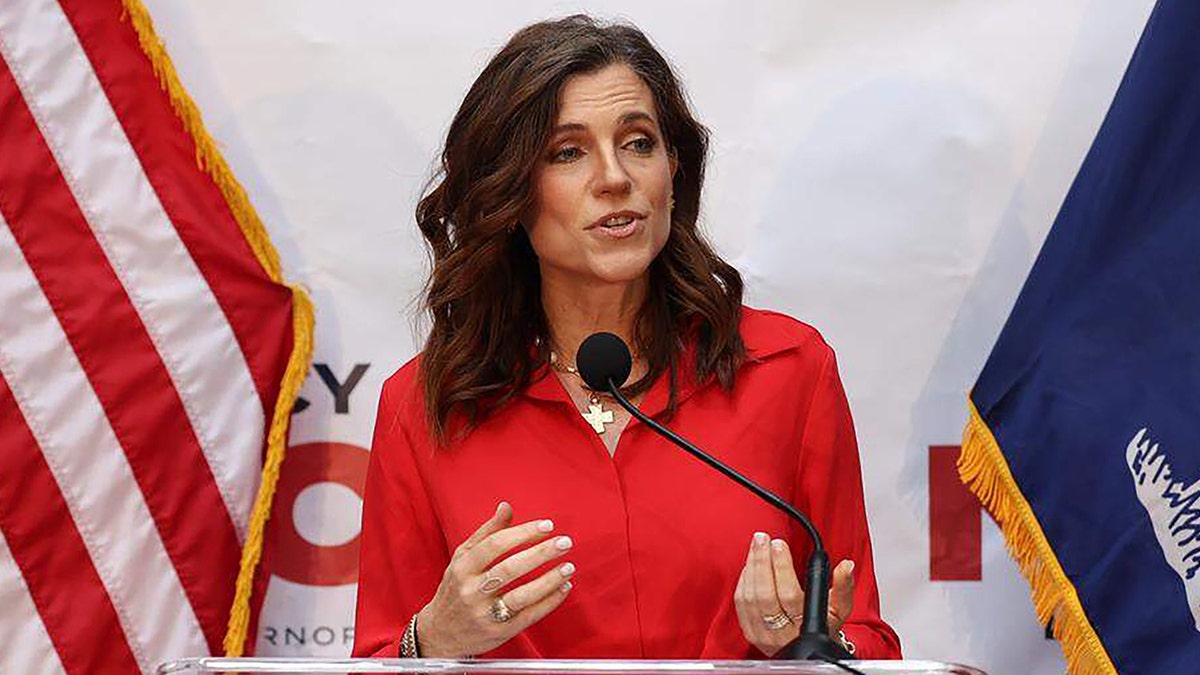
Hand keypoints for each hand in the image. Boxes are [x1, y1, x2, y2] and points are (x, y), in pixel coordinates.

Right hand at [416, 502, 574, 656]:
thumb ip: (486, 532)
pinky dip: (549, 602)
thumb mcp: (462, 557)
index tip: (547, 526)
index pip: (495, 545)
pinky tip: (564, 587)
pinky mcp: (499, 632)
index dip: (523, 533)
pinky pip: (529, 616)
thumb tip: (506, 507)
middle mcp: (472, 591)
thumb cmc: (455, 588)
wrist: (440, 633)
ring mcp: (485, 614)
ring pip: (521, 596)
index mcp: (463, 568)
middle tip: (564, 542)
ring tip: (569, 566)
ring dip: (549, 580)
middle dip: (541, 553)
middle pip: (510, 569)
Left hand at [733, 532, 854, 657]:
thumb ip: (843, 587)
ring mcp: (763, 634)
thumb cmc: (824, 628)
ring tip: (756, 545)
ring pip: (750, 597)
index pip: (789, 595)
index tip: (779, 545)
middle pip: (764, 594)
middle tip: (762, 539)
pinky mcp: (750, 632)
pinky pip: (740, 603)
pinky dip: (744, 580)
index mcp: (805, 627)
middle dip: (761, 561)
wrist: (808, 653)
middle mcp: (781, 633)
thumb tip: (845, 566)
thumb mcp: (839, 610)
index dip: (782, 568)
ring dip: (751, 566)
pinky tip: (750, 564)